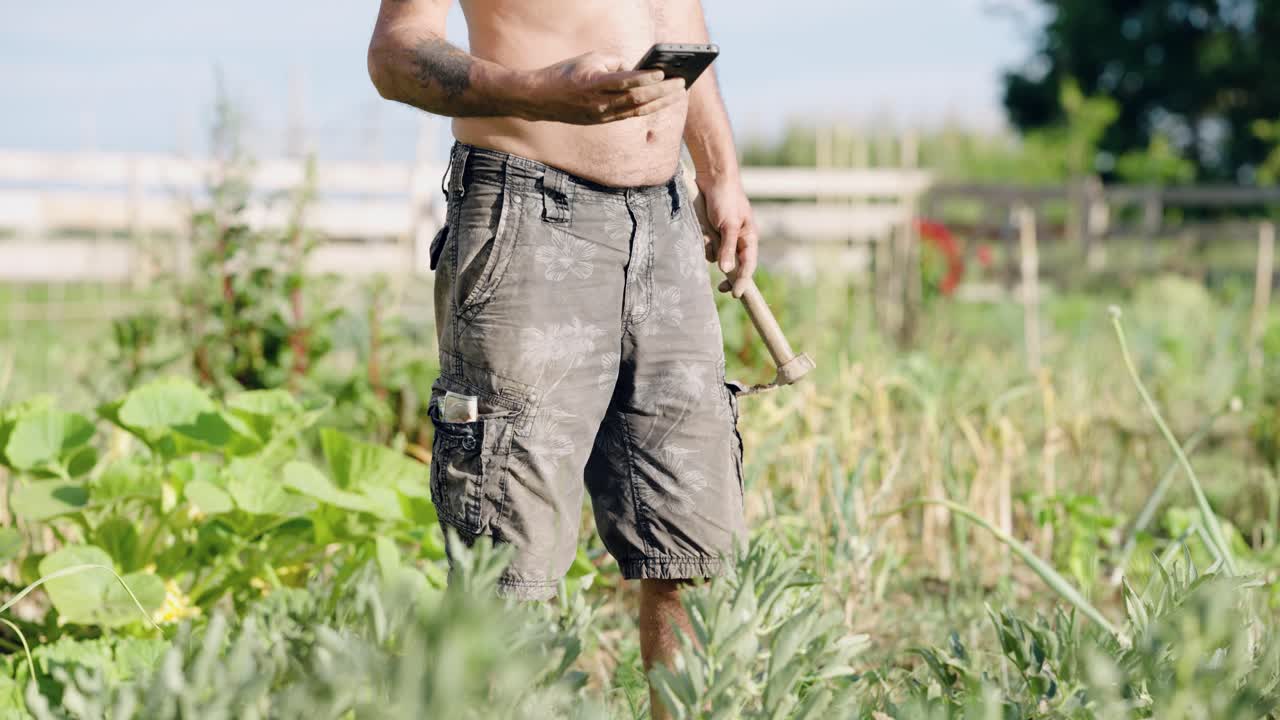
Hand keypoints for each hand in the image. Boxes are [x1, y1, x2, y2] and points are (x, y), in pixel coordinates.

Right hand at [518, 51, 686, 124]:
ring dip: (660, 102)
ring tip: (678, 94)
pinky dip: (647, 108)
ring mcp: (602, 115)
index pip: (625, 82)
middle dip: (662, 92)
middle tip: (681, 83)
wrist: (542, 99)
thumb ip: (614, 62)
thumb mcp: (589, 59)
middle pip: (637, 99)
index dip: (645, 79)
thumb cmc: (566, 73)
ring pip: (637, 110)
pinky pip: (629, 115)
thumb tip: (636, 70)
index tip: (663, 73)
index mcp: (594, 84)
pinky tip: (661, 102)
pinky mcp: (603, 121)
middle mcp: (600, 103)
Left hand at [695, 177, 757, 297]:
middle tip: (721, 289)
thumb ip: (728, 248)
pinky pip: (707, 246)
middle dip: (728, 276)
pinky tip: (703, 230)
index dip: (743, 281)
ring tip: (709, 235)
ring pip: (717, 256)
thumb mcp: (728, 225)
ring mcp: (723, 236)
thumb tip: (726, 270)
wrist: (712, 178)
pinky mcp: (711, 232)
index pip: (748, 265)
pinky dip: (704, 243)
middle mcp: (737, 239)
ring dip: (711, 252)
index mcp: (748, 237)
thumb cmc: (726, 199)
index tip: (736, 294)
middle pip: (734, 265)